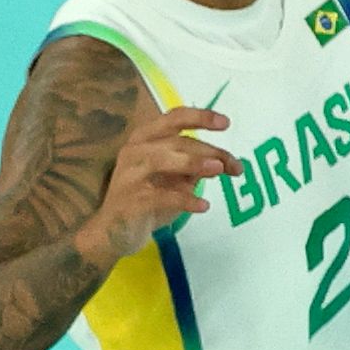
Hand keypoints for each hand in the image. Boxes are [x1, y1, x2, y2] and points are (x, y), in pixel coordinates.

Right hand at [71, 106, 238, 262]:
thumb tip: (225, 161)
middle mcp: (135, 151)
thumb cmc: (147, 200)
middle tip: (235, 166)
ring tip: (219, 170)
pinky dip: (185, 199)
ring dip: (193, 162)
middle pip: (176, 141)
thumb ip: (195, 168)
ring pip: (161, 159)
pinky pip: (160, 196)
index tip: (226, 123)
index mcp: (145, 139)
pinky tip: (203, 205)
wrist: (113, 233)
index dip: (200, 117)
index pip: (173, 119)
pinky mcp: (131, 201)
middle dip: (209, 151)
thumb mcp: (175, 180)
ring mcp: (129, 175)